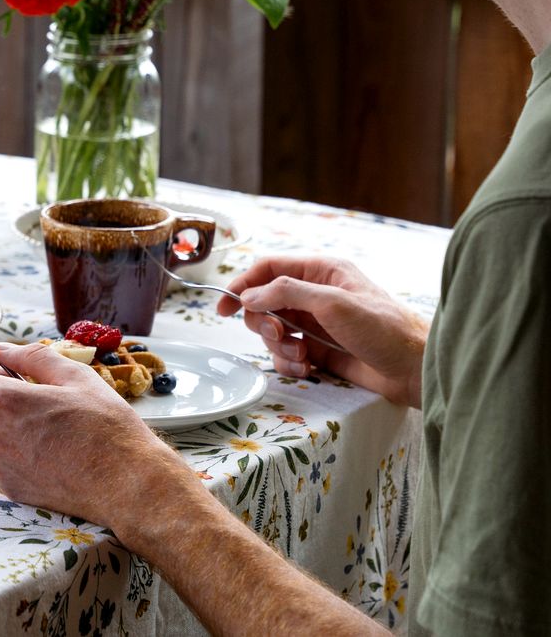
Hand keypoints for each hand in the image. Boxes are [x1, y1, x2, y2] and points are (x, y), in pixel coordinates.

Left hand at [0, 342, 190, 536]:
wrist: (126, 484)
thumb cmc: (106, 427)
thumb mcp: (74, 376)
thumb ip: (32, 357)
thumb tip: (3, 350)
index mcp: (1, 402)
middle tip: (7, 383)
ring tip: (27, 412)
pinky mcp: (6, 486)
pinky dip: (0, 441)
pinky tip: (35, 439)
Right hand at [216, 256, 428, 406]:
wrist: (414, 369)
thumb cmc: (383, 328)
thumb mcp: (333, 303)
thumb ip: (287, 293)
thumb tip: (248, 296)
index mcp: (321, 271)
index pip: (269, 269)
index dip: (243, 285)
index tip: (223, 308)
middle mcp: (315, 294)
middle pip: (265, 302)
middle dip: (264, 322)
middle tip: (279, 335)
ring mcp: (316, 323)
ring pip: (273, 330)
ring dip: (279, 346)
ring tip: (302, 357)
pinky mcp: (318, 349)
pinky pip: (286, 353)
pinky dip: (289, 363)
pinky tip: (308, 368)